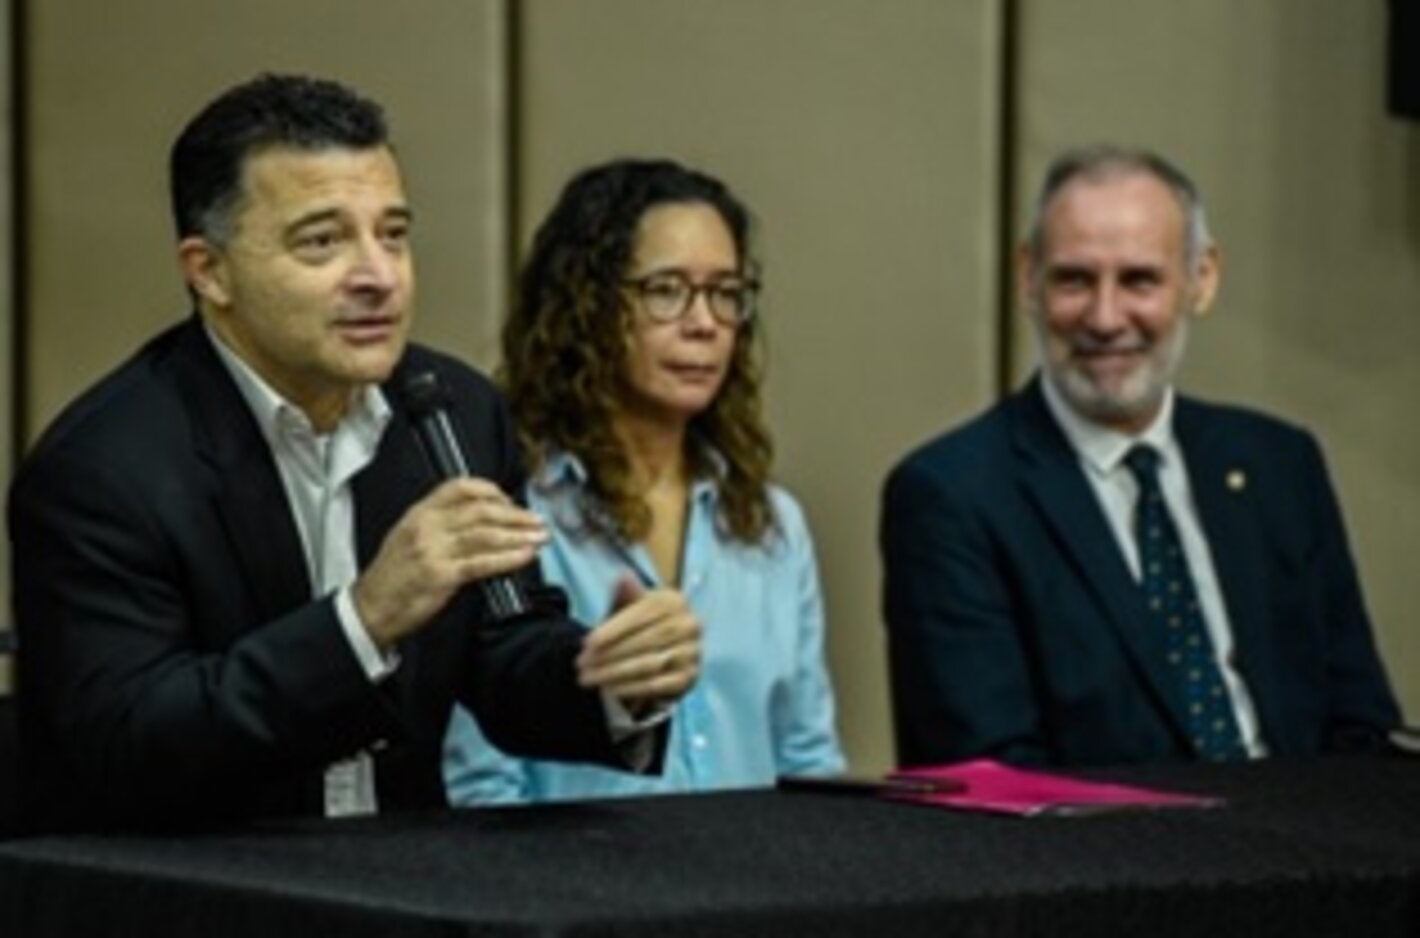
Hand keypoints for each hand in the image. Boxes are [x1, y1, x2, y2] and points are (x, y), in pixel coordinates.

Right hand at [353, 477, 547, 645]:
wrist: (369, 608)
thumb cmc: (394, 577)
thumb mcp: (411, 538)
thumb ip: (444, 526)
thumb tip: (488, 525)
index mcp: (419, 513)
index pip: (461, 487)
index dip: (492, 491)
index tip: (511, 502)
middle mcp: (426, 526)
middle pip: (481, 510)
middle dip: (516, 515)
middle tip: (537, 521)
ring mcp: (433, 551)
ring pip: (486, 535)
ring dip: (519, 535)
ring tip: (540, 537)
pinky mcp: (440, 576)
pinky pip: (482, 563)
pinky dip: (508, 558)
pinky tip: (525, 556)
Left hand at [576, 575, 700, 705]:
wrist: (656, 655)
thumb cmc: (636, 627)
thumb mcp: (628, 609)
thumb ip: (625, 595)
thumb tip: (624, 577)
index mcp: (675, 601)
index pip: (642, 615)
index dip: (613, 629)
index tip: (586, 642)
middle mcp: (690, 625)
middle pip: (645, 641)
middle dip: (609, 654)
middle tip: (582, 664)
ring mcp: (692, 653)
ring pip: (649, 664)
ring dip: (614, 673)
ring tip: (588, 678)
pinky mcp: (689, 678)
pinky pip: (657, 685)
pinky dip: (630, 689)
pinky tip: (609, 690)